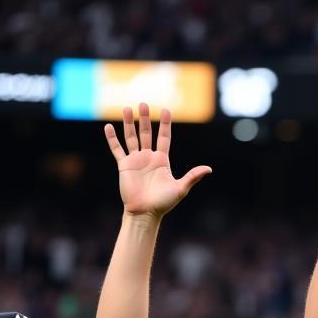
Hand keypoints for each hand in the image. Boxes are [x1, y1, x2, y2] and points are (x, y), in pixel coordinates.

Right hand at [104, 103, 210, 217]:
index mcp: (162, 161)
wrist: (145, 213)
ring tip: (127, 108)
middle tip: (143, 104)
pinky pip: (117, 149)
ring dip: (128, 123)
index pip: (164, 138)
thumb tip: (209, 169)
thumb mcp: (180, 188)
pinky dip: (112, 139)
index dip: (165, 125)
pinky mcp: (124, 166)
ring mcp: (135, 161)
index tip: (167, 110)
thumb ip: (193, 176)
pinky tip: (108, 127)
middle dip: (144, 119)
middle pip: (146, 134)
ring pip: (131, 137)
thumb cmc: (163, 203)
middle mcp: (148, 158)